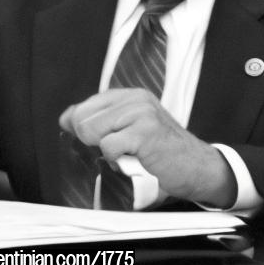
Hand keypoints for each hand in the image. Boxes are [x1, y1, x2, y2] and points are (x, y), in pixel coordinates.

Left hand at [58, 88, 235, 207]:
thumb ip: (101, 121)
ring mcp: (141, 112)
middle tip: (121, 151)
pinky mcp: (145, 131)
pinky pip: (108, 146)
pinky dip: (117, 161)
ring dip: (106, 152)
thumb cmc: (164, 154)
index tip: (106, 143)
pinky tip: (136, 161)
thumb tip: (65, 118)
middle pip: (82, 119)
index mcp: (131, 96)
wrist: (197, 168)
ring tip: (129, 155)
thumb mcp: (132, 130)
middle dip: (93, 143)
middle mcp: (136, 99)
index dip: (84, 131)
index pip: (83, 107)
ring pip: (91, 131)